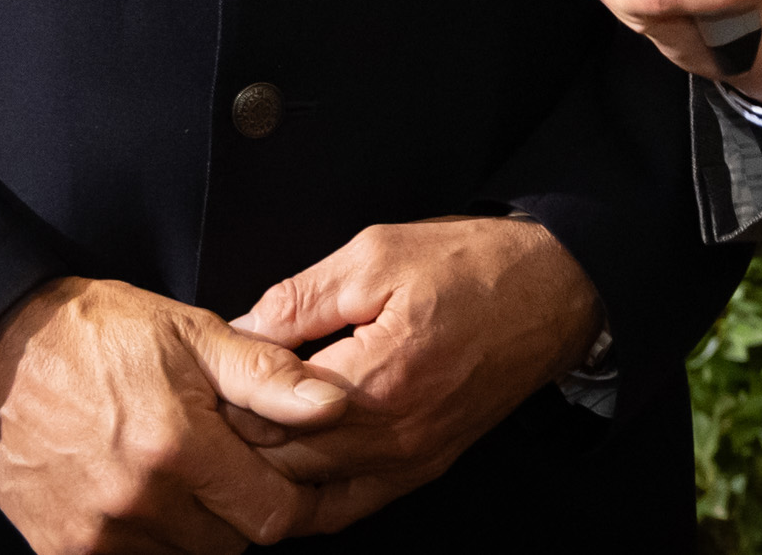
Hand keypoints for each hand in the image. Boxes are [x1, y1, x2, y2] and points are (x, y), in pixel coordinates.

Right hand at [0, 274, 351, 552]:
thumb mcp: (194, 334)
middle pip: (230, 544)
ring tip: (174, 470)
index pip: (271, 515)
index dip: (286, 495)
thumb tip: (333, 406)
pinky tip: (137, 493)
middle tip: (219, 462)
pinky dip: (146, 539)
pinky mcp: (62, 552)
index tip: (278, 471)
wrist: (1, 352)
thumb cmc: (101, 335)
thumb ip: (267, 376)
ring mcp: (97, 534)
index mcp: (178, 446)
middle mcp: (138, 501)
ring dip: (192, 526)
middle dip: (238, 508)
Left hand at [231, 217, 603, 523]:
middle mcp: (393, 436)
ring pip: (307, 491)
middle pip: (280, 462)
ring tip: (241, 428)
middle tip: (210, 403)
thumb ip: (299, 300)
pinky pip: (348, 507)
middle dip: (238, 435)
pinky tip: (285, 472)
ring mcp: (410, 460)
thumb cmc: (470, 265)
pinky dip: (308, 497)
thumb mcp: (375, 254)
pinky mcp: (424, 468)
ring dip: (268, 465)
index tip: (207, 370)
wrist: (554, 291)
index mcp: (376, 378)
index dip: (226, 394)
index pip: (267, 413)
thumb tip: (238, 332)